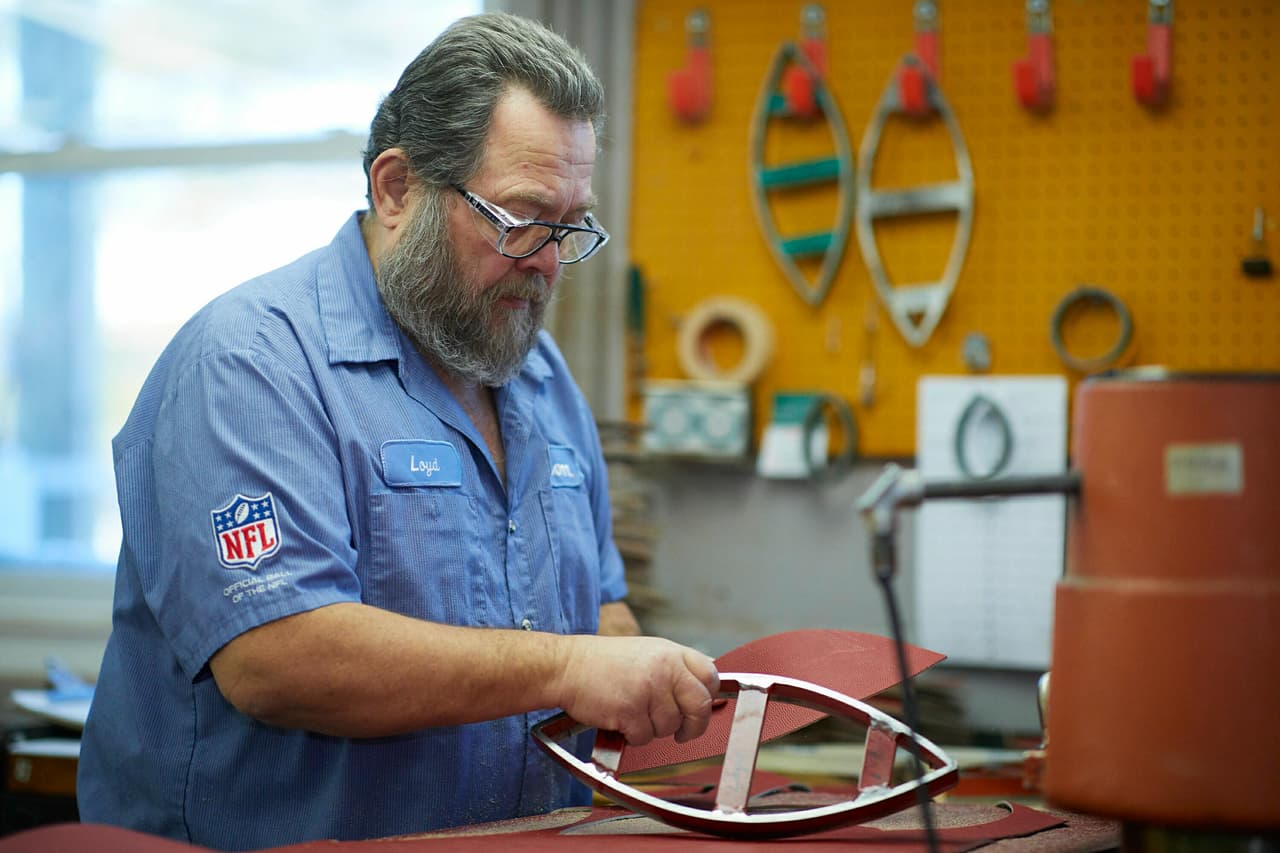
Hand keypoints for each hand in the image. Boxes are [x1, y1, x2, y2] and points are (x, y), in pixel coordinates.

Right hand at [552, 636, 718, 745]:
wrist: (567, 666)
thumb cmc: (603, 663)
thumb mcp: (647, 652)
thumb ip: (674, 667)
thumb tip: (704, 683)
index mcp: (671, 652)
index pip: (710, 676)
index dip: (708, 696)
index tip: (699, 708)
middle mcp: (664, 668)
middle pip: (699, 705)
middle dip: (693, 725)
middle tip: (683, 732)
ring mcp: (648, 689)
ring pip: (670, 726)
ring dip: (652, 729)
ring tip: (633, 712)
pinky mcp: (630, 710)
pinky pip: (644, 737)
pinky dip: (632, 735)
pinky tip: (620, 719)